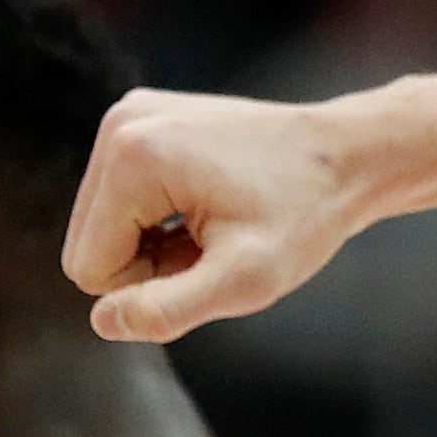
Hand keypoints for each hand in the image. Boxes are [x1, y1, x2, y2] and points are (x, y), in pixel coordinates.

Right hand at [63, 88, 369, 342]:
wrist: (347, 157)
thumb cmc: (305, 216)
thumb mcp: (245, 279)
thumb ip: (169, 309)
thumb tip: (103, 321)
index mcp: (131, 157)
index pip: (89, 269)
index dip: (150, 286)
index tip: (211, 262)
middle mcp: (119, 124)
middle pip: (89, 243)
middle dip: (150, 262)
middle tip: (219, 245)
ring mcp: (129, 115)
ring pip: (104, 224)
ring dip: (157, 242)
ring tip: (219, 225)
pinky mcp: (143, 119)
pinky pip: (121, 198)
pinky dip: (161, 215)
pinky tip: (211, 204)